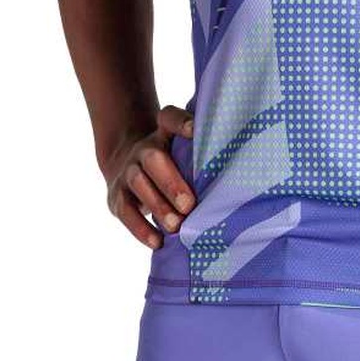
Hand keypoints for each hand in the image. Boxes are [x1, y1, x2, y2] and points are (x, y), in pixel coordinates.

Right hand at [104, 105, 195, 248]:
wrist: (126, 164)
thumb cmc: (172, 161)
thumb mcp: (184, 150)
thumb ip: (205, 152)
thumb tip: (243, 167)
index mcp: (163, 133)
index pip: (169, 118)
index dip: (181, 123)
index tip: (194, 131)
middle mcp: (143, 149)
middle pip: (153, 159)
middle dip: (171, 182)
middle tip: (189, 204)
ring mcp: (127, 172)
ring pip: (139, 185)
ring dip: (158, 207)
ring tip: (176, 226)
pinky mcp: (116, 197)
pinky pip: (125, 212)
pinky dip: (140, 229)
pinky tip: (157, 242)